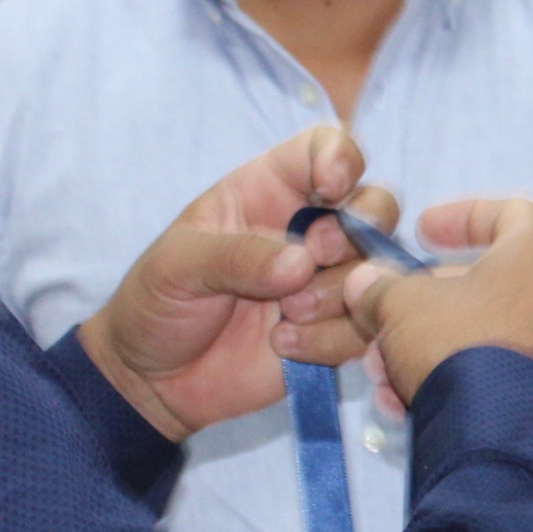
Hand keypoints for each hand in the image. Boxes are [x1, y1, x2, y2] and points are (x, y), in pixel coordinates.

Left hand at [79, 129, 400, 440]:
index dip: (341, 158)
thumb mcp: (178, 266)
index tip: (330, 189)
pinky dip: (332, 339)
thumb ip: (235, 256)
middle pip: (374, 205)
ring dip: (338, 294)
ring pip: (377, 269)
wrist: (155, 382)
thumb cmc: (156, 304)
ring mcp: (325, 283)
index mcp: (269, 193)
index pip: (325, 149)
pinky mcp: (335, 332)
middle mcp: (308, 231)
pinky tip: (284, 347)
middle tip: (316, 258)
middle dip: (358, 230)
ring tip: (286, 319)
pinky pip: (365, 328)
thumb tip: (301, 263)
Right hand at [341, 196, 532, 399]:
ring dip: (426, 346)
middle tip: (385, 318)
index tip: (422, 233)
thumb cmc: (457, 343)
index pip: (510, 211)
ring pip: (480, 333)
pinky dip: (450, 379)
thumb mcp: (402, 306)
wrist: (500, 438)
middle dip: (424, 302)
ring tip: (383, 373)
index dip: (461, 215)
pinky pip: (494, 372)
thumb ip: (380, 287)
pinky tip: (404, 404)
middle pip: (484, 283)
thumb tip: (366, 282)